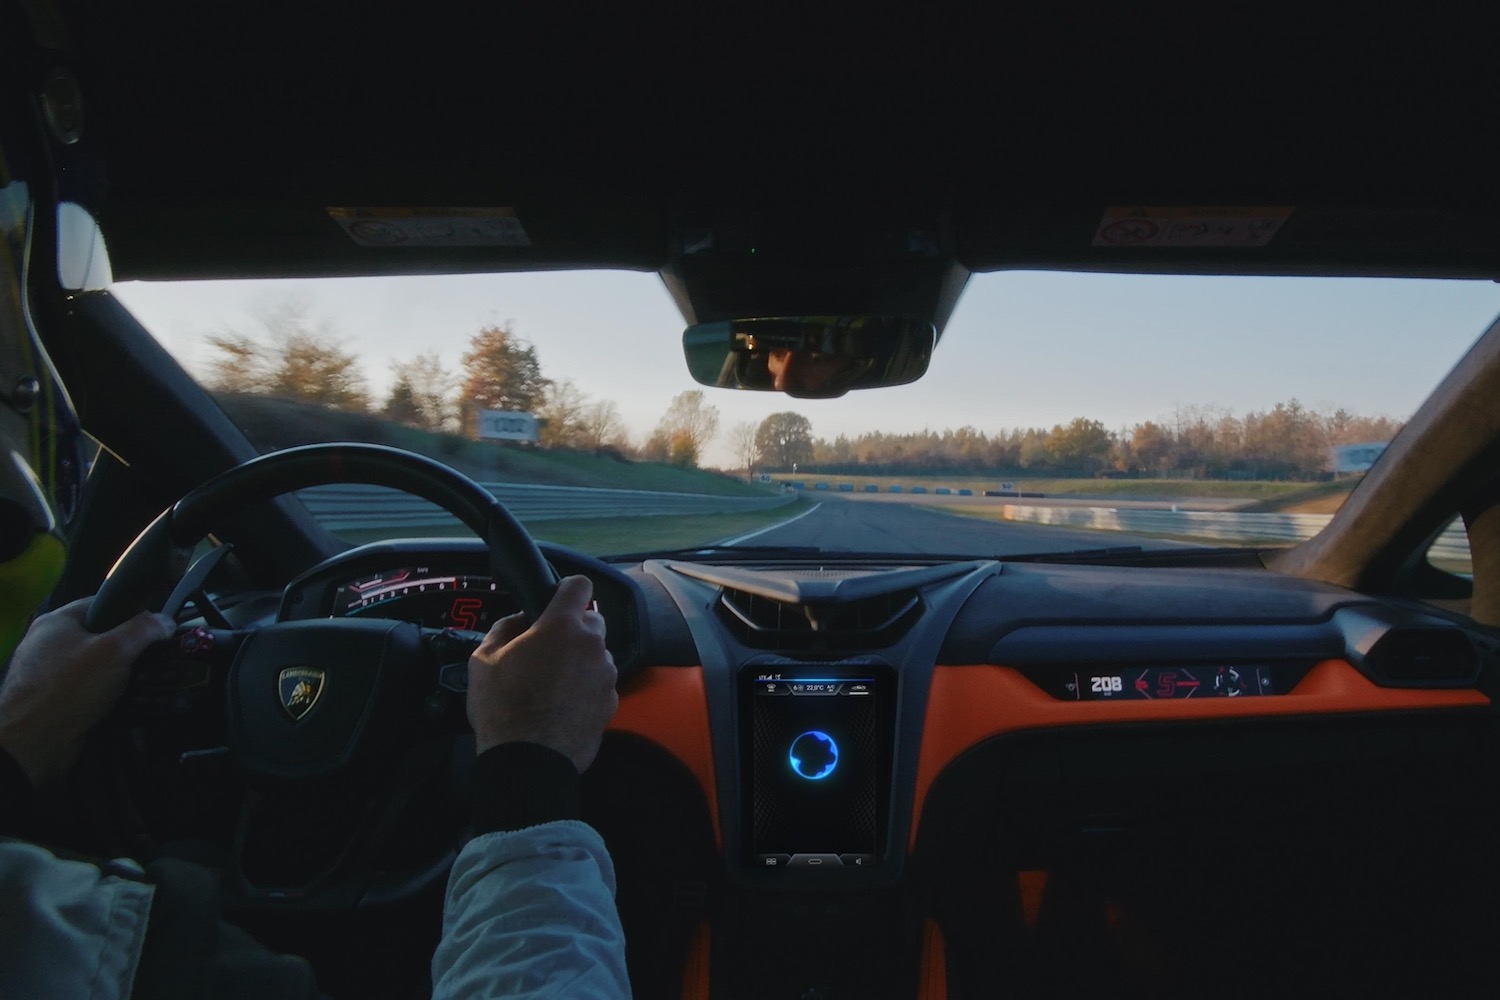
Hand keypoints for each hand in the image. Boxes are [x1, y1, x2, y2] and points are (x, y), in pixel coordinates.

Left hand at [0, 598, 173, 786]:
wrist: (33, 743)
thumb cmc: (68, 689)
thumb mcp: (116, 650)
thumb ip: (144, 630)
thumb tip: (165, 621)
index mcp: (56, 622)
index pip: (101, 603)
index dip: (131, 611)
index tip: (153, 626)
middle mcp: (48, 645)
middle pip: (101, 636)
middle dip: (128, 648)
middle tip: (151, 657)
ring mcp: (50, 674)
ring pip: (97, 666)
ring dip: (121, 675)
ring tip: (143, 682)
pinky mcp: (55, 700)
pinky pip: (90, 690)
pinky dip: (108, 695)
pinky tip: (124, 703)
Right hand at [466, 575, 617, 772]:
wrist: (527, 761)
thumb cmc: (502, 708)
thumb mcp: (483, 659)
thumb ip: (506, 627)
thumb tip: (521, 620)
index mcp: (561, 626)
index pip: (579, 585)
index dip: (566, 589)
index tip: (556, 600)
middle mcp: (592, 645)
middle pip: (591, 620)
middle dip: (572, 629)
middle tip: (546, 650)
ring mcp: (606, 674)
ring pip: (597, 654)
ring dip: (580, 660)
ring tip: (552, 683)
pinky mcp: (612, 702)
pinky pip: (601, 682)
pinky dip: (587, 686)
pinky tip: (564, 703)